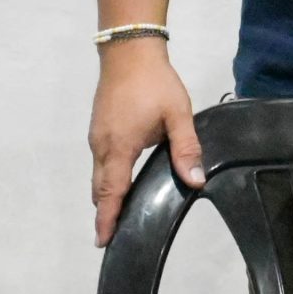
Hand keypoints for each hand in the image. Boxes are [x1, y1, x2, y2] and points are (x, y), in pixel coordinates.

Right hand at [90, 40, 202, 245]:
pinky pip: (101, 162)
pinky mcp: (99, 129)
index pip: (112, 192)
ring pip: (99, 175)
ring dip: (106, 195)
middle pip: (101, 188)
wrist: (129, 52)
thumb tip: (195, 181)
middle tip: (113, 235)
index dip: (108, 218)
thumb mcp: (177, 115)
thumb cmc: (155, 84)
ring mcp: (98, 137)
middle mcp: (102, 146)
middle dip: (105, 212)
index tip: (103, 241)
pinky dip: (107, 178)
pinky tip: (121, 182)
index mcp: (120, 148)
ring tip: (117, 214)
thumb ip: (186, 149)